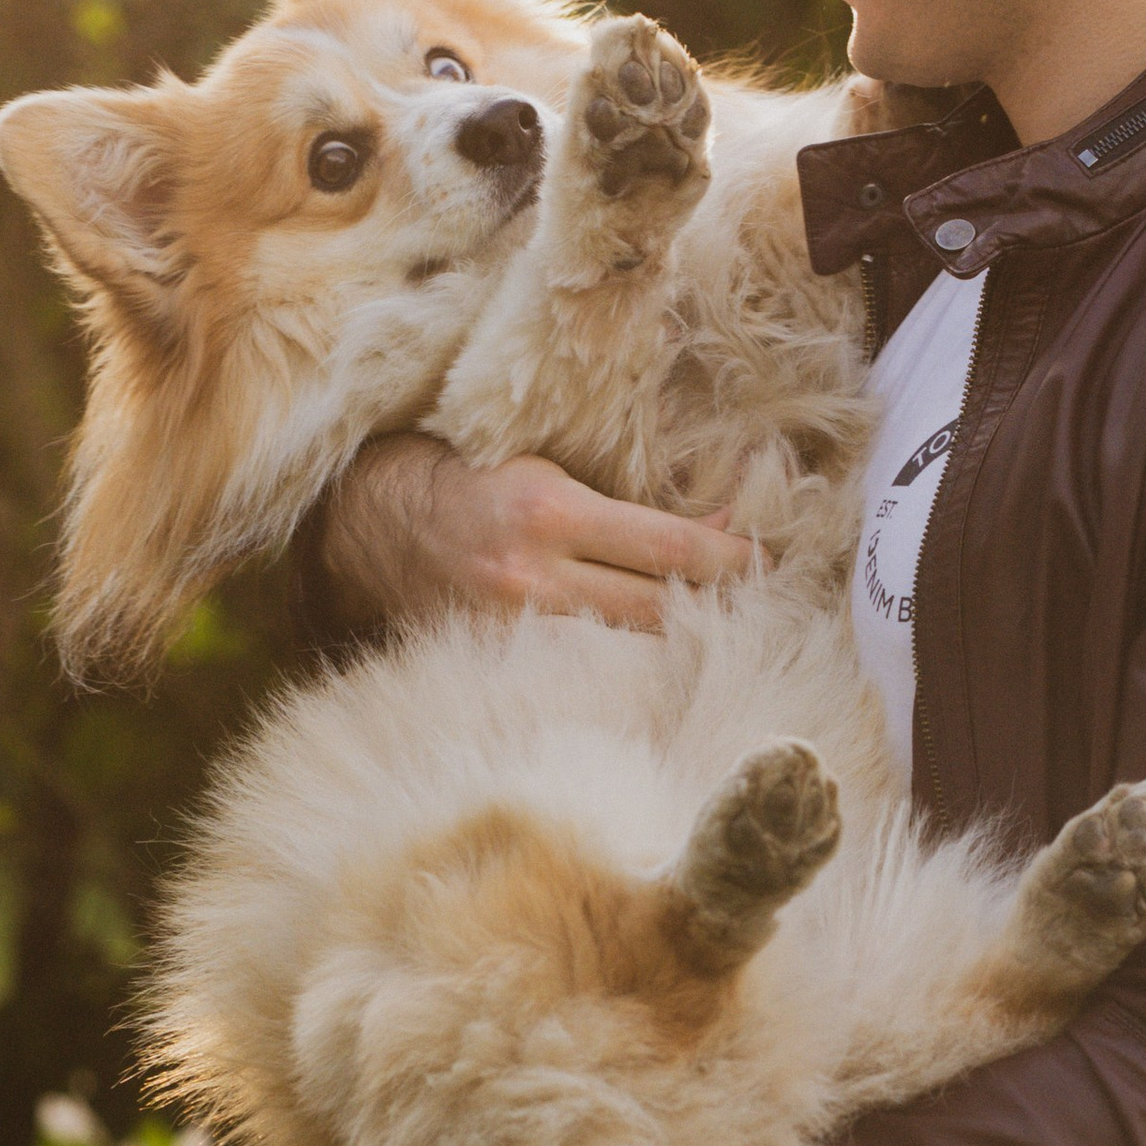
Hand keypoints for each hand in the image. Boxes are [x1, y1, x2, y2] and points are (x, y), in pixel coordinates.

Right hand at [320, 435, 754, 634]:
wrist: (374, 525)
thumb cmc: (474, 481)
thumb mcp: (549, 473)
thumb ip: (627, 510)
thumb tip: (720, 532)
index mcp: (548, 514)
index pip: (667, 551)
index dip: (730, 562)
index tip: (771, 562)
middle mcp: (530, 578)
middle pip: (656, 611)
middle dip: (719, 607)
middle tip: (766, 606)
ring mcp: (508, 630)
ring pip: (624, 650)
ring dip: (679, 643)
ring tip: (725, 635)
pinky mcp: (493, 662)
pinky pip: (580, 672)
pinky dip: (623, 668)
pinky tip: (657, 666)